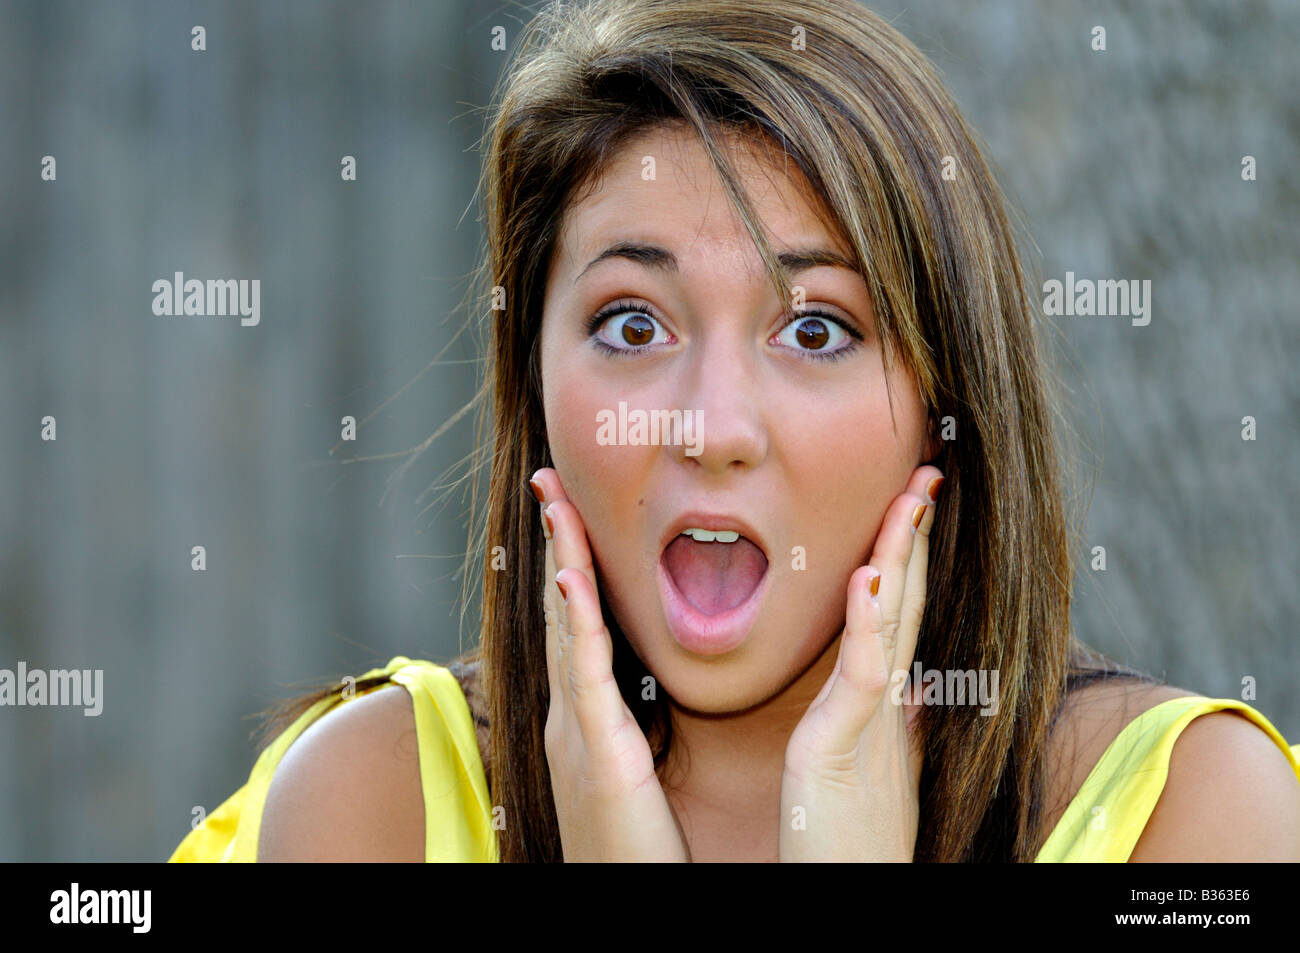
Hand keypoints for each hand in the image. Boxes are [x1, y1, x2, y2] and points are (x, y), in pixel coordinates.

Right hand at [531, 467, 690, 861]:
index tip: (570, 511)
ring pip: (566, 629)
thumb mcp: (628, 775)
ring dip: (561, 561)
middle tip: (550, 482)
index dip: (571, 563)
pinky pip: (584, 676)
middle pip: (560, 611)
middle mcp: (568, 715)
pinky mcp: (596, 753)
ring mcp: (575, 732)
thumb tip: (632, 693)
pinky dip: (576, 623)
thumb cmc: (632, 851)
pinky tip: (568, 578)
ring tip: (555, 503)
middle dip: (556, 544)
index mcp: (583, 717)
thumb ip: (625, 730)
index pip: (576, 623)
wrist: (622, 900)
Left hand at [778, 466, 943, 861]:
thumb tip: (907, 682)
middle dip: (914, 538)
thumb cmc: (850, 844)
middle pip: (904, 604)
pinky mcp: (842, 748)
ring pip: (892, 626)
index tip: (916, 502)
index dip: (909, 557)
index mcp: (887, 706)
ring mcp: (871, 725)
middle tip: (928, 476)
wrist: (851, 894)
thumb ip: (882, 718)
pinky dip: (868, 625)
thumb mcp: (868, 768)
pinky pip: (861, 677)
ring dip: (900, 558)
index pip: (900, 614)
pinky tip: (872, 579)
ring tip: (913, 498)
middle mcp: (888, 707)